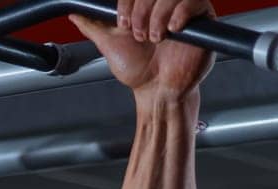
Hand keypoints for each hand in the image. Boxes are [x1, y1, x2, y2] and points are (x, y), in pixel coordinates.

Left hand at [69, 0, 215, 99]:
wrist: (156, 91)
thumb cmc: (138, 70)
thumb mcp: (109, 45)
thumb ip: (93, 26)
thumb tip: (75, 13)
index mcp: (145, 6)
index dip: (128, 2)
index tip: (122, 22)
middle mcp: (164, 5)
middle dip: (141, 10)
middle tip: (138, 34)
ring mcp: (183, 10)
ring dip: (158, 15)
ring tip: (154, 38)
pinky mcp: (203, 20)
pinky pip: (195, 1)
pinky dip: (179, 14)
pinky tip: (171, 30)